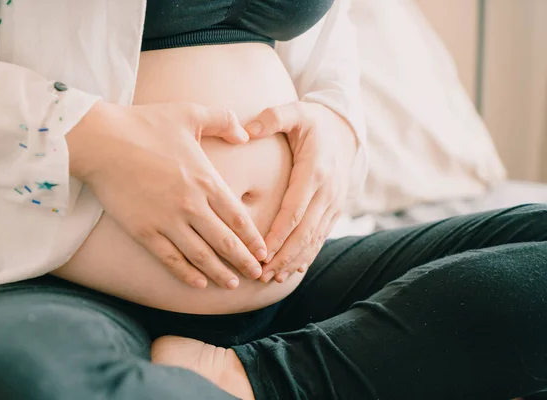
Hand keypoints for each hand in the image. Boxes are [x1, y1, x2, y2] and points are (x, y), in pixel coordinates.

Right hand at [67, 101, 266, 288]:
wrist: (101, 140)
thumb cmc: (144, 124)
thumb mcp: (189, 113)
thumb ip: (223, 120)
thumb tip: (244, 134)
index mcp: (206, 180)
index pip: (238, 218)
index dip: (253, 239)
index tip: (264, 251)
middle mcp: (191, 206)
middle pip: (225, 242)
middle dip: (245, 262)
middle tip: (258, 275)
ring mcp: (167, 221)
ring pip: (201, 256)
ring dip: (220, 273)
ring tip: (233, 285)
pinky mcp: (144, 232)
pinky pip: (171, 259)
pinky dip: (187, 274)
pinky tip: (199, 284)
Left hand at [245, 102, 356, 282]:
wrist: (346, 128)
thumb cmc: (314, 121)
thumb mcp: (296, 111)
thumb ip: (273, 117)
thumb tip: (248, 129)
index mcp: (314, 171)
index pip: (294, 210)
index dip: (278, 235)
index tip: (260, 253)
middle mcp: (327, 191)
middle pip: (304, 232)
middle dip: (283, 256)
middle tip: (260, 274)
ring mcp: (334, 202)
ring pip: (314, 239)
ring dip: (293, 261)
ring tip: (271, 278)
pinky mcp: (335, 208)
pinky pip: (322, 236)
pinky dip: (307, 255)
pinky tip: (293, 270)